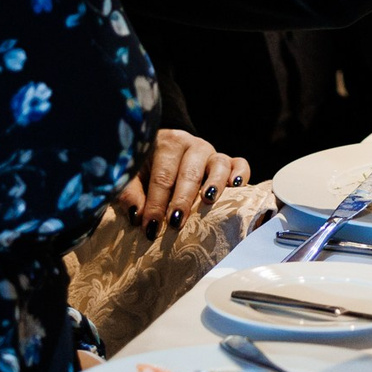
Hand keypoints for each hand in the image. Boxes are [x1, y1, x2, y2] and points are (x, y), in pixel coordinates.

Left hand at [116, 129, 249, 232]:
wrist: (164, 155)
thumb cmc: (146, 169)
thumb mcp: (133, 177)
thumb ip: (130, 194)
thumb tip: (137, 215)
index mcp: (166, 144)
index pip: (161, 177)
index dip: (155, 203)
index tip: (150, 227)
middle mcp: (191, 145)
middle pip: (189, 173)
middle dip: (182, 200)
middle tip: (175, 223)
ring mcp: (212, 152)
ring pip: (218, 164)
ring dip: (213, 183)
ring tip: (208, 200)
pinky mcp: (229, 161)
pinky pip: (240, 163)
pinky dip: (241, 173)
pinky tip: (236, 186)